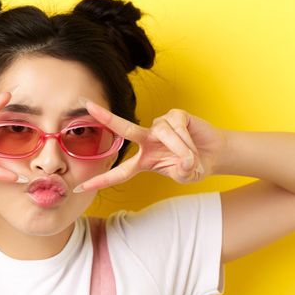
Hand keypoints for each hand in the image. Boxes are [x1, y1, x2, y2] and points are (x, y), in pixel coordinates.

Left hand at [74, 102, 225, 192]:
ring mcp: (160, 126)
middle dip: (106, 117)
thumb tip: (182, 161)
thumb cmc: (193, 166)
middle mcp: (147, 140)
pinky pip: (177, 127)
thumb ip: (181, 172)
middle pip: (125, 129)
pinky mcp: (175, 115)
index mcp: (143, 161)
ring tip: (191, 157)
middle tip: (88, 106)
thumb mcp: (185, 176)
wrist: (213, 154)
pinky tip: (193, 142)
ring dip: (181, 149)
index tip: (80, 188)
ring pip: (164, 134)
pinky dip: (187, 139)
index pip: (119, 173)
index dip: (101, 180)